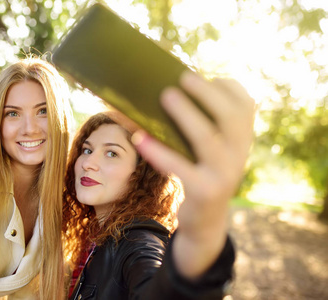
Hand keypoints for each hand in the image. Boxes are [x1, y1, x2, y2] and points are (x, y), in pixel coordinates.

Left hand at [132, 71, 254, 277]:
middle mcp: (240, 154)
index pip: (245, 105)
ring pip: (207, 139)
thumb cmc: (201, 172)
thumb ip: (203, 122)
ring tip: (165, 95)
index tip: (203, 75)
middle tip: (182, 77)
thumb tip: (167, 90)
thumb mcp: (210, 149)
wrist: (206, 220)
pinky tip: (138, 136)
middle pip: (230, 117)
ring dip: (186, 114)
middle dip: (206, 94)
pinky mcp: (205, 191)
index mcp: (242, 140)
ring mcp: (225, 174)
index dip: (227, 87)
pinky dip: (158, 151)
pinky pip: (179, 166)